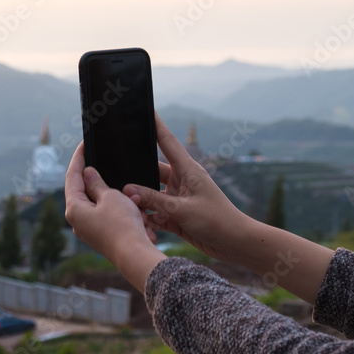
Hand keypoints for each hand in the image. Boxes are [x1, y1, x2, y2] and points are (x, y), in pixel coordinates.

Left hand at [64, 142, 165, 291]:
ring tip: (130, 195)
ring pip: (100, 203)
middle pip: (84, 190)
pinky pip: (109, 216)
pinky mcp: (101, 236)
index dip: (78, 158)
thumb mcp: (111, 197)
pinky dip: (121, 209)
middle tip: (108, 165)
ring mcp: (88, 229)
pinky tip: (134, 208)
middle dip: (101, 179)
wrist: (135, 256)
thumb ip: (97, 183)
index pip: (72, 176)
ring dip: (115, 196)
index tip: (84, 144)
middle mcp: (77, 220)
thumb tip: (87, 173)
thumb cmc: (122, 226)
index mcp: (74, 208)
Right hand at [122, 113, 247, 262]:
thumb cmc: (216, 220)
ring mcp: (178, 197)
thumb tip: (128, 190)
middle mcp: (181, 180)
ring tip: (131, 208)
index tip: (145, 109)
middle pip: (151, 171)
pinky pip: (155, 212)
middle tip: (119, 179)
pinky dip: (149, 218)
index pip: (166, 141)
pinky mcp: (176, 214)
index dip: (156, 124)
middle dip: (137, 176)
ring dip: (142, 203)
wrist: (235, 244)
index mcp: (187, 170)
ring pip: (150, 195)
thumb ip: (153, 199)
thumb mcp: (181, 209)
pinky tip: (146, 226)